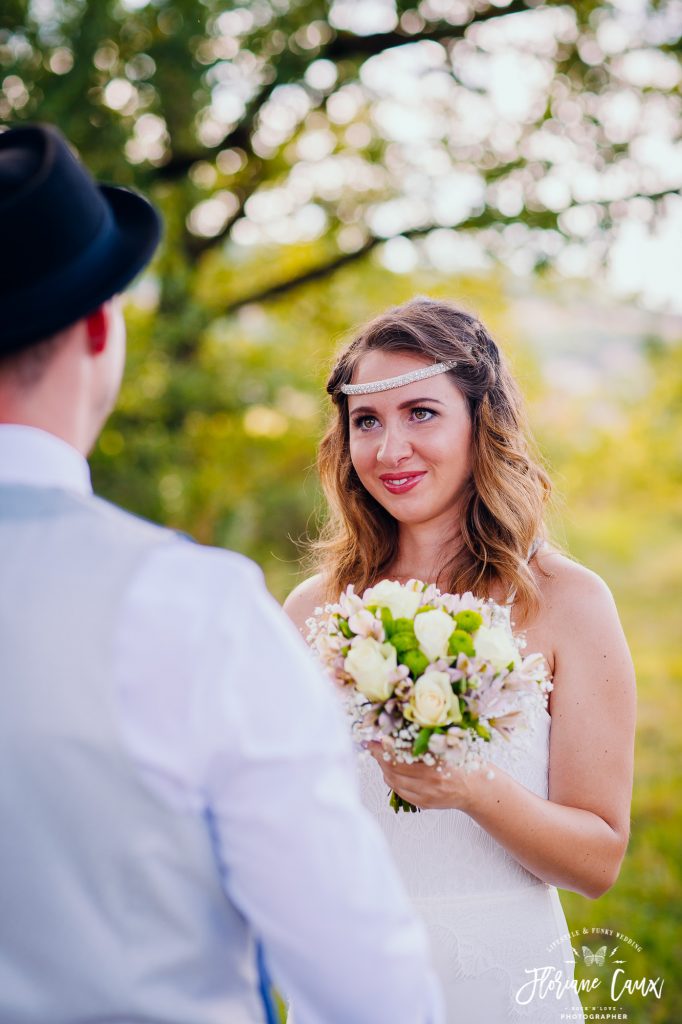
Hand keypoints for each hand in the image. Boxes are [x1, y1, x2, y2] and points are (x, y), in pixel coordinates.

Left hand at [367, 741, 490, 811]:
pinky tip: (390, 771)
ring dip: (383, 767)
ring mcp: (427, 794)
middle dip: (379, 755)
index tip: (377, 738)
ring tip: (380, 756)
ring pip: (394, 780)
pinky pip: (399, 791)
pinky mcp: (424, 803)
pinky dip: (391, 780)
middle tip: (371, 745)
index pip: (403, 754)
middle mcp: (431, 780)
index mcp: (437, 762)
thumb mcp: (448, 745)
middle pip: (395, 768)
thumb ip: (427, 739)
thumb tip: (399, 729)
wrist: (474, 788)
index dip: (387, 746)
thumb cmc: (461, 762)